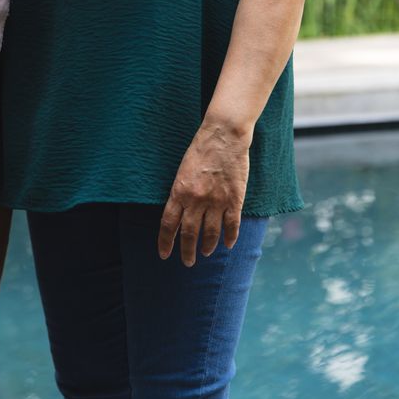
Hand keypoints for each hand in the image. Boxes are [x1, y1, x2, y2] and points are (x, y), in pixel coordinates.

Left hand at [158, 121, 249, 265]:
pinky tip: (228, 245)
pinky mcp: (234, 199)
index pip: (169, 224)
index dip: (166, 242)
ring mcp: (216, 201)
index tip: (164, 255)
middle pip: (189, 233)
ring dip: (207, 246)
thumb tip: (178, 213)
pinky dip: (230, 237)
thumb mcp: (182, 170)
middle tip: (187, 262)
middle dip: (187, 251)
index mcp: (179, 191)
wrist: (223, 136)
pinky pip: (232, 225)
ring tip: (205, 253)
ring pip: (211, 233)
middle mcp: (196, 200)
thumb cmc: (200, 149)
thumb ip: (180, 192)